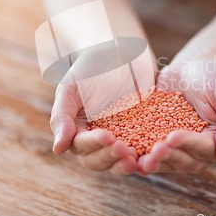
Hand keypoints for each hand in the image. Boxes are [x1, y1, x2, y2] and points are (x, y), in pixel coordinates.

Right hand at [49, 43, 146, 175]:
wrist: (120, 50)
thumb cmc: (90, 67)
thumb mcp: (71, 87)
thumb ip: (62, 116)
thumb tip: (58, 149)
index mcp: (78, 132)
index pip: (82, 147)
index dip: (95, 145)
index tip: (108, 137)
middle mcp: (99, 141)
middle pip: (101, 161)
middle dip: (112, 158)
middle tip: (125, 151)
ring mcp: (122, 139)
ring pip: (122, 161)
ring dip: (128, 164)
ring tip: (138, 159)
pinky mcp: (144, 134)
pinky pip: (145, 150)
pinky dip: (149, 156)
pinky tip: (156, 155)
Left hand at [138, 59, 215, 173]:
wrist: (195, 66)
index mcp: (215, 144)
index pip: (202, 149)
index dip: (187, 144)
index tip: (172, 137)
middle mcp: (194, 151)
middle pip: (181, 160)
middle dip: (166, 156)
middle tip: (152, 150)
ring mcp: (173, 146)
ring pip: (162, 159)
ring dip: (149, 160)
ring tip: (135, 158)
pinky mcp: (154, 137)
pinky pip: (144, 146)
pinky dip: (134, 149)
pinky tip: (121, 148)